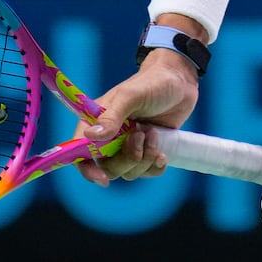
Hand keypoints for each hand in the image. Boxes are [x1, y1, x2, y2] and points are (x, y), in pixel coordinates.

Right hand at [75, 51, 200, 185]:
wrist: (181, 81)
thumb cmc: (152, 82)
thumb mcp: (131, 96)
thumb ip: (112, 117)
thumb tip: (91, 137)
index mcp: (97, 122)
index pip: (80, 152)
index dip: (87, 169)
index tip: (101, 179)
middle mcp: (110, 137)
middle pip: (107, 167)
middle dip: (127, 158)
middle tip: (140, 135)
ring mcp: (129, 146)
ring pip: (128, 172)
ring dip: (144, 158)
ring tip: (154, 134)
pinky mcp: (147, 151)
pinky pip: (146, 172)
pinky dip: (155, 167)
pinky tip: (163, 153)